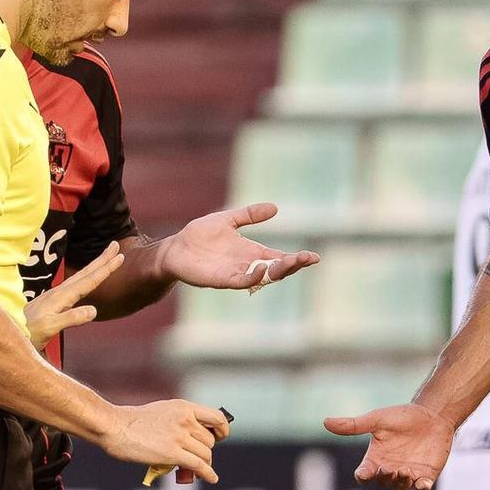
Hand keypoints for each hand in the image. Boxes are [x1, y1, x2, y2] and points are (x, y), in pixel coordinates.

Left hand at [23, 241, 122, 349]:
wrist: (7, 333)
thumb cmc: (27, 333)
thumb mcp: (49, 328)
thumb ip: (70, 318)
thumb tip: (93, 310)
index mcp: (61, 297)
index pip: (88, 280)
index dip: (105, 269)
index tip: (119, 256)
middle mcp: (59, 293)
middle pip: (85, 273)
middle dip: (102, 260)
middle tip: (116, 246)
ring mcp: (55, 297)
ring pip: (80, 277)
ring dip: (95, 267)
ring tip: (107, 259)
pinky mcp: (53, 302)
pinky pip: (75, 286)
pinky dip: (86, 278)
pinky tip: (86, 281)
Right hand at [100, 399, 229, 481]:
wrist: (114, 426)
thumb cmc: (134, 421)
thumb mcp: (163, 411)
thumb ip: (180, 419)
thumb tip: (194, 437)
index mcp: (184, 407)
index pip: (217, 417)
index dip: (222, 430)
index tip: (220, 437)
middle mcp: (185, 420)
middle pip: (210, 441)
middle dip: (205, 451)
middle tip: (196, 457)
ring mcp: (180, 437)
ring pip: (205, 455)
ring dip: (203, 463)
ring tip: (195, 468)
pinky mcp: (173, 453)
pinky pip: (199, 466)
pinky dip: (208, 474)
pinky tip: (211, 478)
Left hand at [153, 203, 319, 290]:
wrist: (176, 249)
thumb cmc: (200, 236)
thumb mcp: (228, 220)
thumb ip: (250, 215)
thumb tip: (275, 208)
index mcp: (252, 252)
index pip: (279, 258)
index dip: (297, 258)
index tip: (314, 257)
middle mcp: (247, 265)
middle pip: (276, 269)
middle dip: (293, 265)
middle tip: (309, 259)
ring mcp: (236, 273)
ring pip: (263, 276)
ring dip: (277, 271)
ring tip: (290, 262)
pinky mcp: (222, 279)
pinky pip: (241, 281)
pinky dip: (253, 277)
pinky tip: (262, 269)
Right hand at [322, 402, 455, 489]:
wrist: (433, 415)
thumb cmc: (402, 416)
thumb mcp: (377, 419)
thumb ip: (354, 425)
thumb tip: (325, 422)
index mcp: (376, 458)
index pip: (364, 474)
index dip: (363, 476)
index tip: (364, 473)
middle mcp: (390, 468)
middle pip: (382, 482)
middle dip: (384, 477)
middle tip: (389, 467)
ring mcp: (409, 473)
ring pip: (401, 488)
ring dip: (401, 483)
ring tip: (404, 471)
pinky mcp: (426, 475)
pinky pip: (422, 488)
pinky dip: (421, 488)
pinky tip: (422, 483)